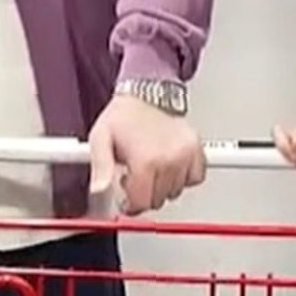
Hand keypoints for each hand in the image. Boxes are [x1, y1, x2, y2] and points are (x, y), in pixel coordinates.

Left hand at [88, 93, 205, 214]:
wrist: (147, 92)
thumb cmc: (124, 116)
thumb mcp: (101, 139)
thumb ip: (100, 168)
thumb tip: (98, 190)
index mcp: (145, 160)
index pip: (141, 202)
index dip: (129, 203)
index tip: (126, 195)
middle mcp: (169, 159)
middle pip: (158, 200)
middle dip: (145, 193)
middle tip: (136, 176)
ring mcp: (185, 154)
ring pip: (176, 191)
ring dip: (163, 185)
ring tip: (151, 167)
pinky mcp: (196, 149)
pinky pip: (196, 177)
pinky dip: (185, 177)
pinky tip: (170, 166)